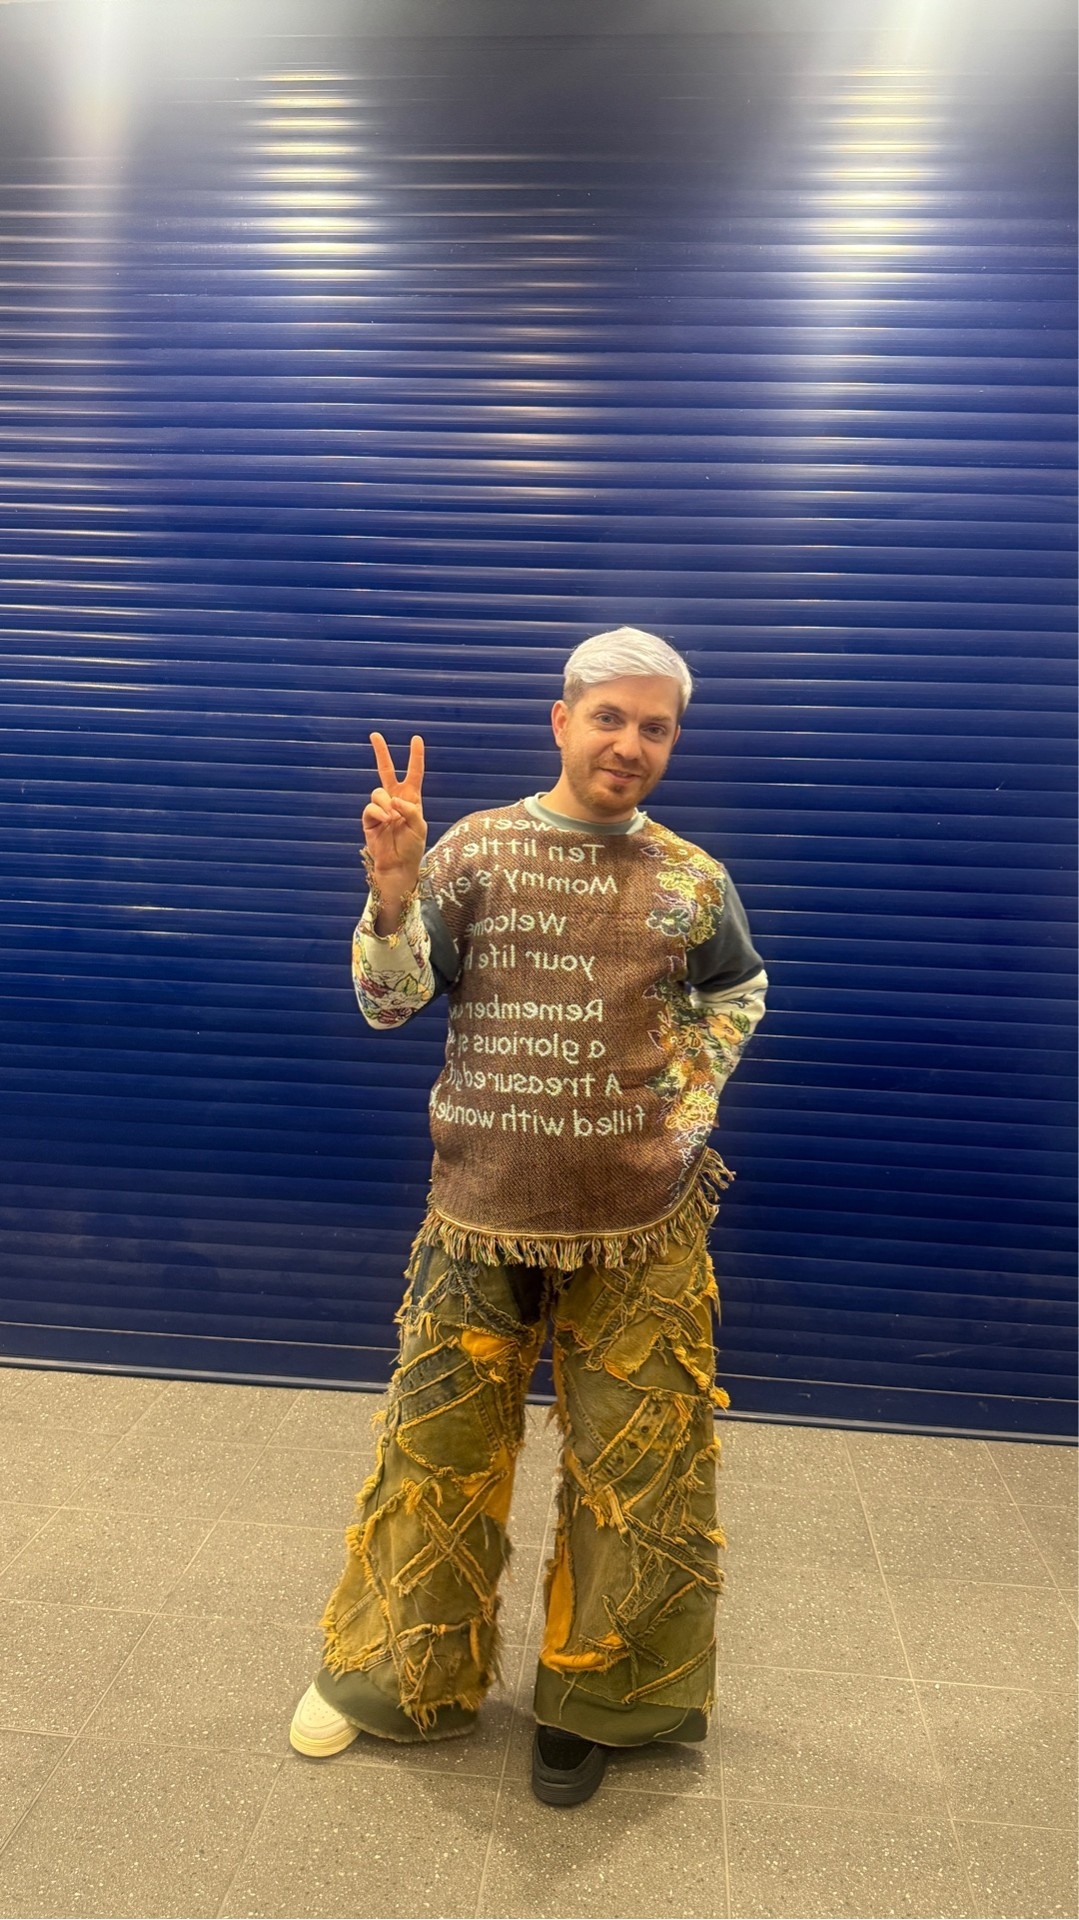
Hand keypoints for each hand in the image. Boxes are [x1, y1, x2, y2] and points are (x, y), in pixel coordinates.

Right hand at [362, 732, 426, 927]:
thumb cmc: (413, 847)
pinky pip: (370, 808)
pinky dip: (379, 813)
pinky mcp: (369, 819)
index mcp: (411, 799)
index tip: (416, 738)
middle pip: (386, 771)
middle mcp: (395, 800)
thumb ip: (410, 810)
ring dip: (385, 804)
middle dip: (381, 753)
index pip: (413, 773)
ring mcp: (381, 808)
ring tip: (391, 819)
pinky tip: (385, 822)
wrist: (398, 866)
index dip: (415, 756)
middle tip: (374, 735)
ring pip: (378, 792)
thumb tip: (393, 800)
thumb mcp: (419, 826)